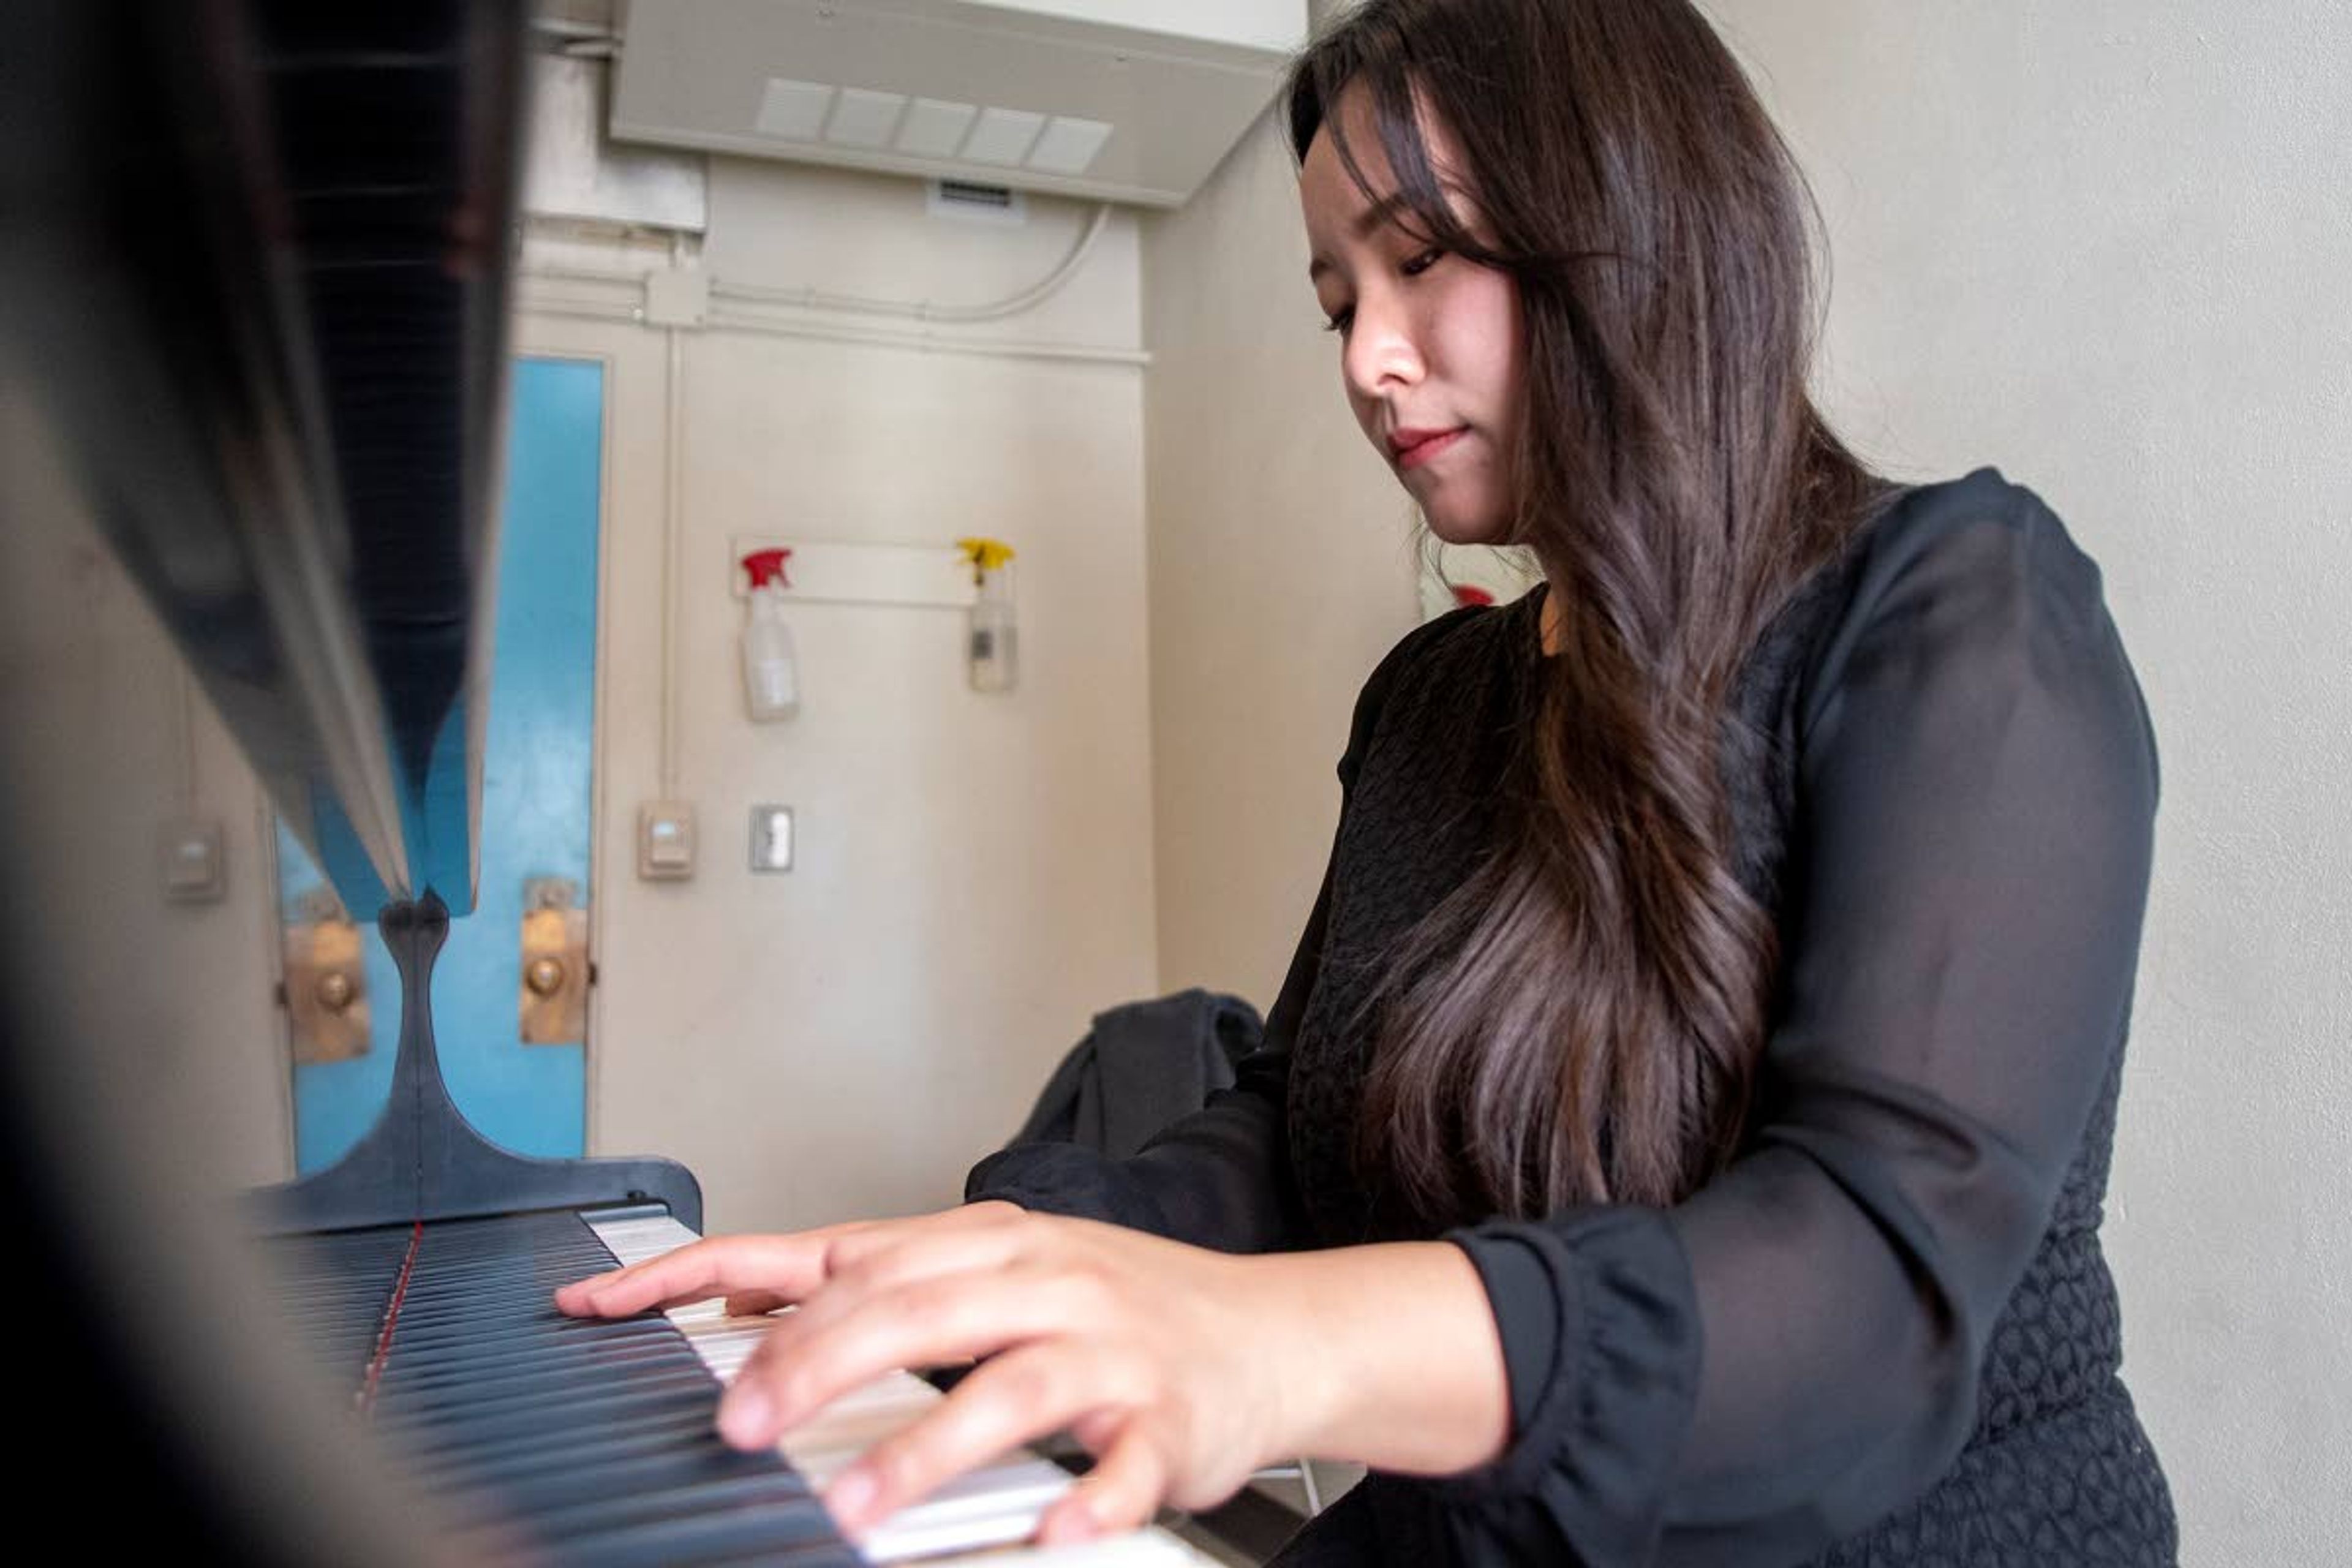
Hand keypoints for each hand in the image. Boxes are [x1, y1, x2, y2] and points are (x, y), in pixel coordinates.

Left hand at [555, 1201, 1317, 1544]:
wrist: (1275, 1332)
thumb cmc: (1123, 1308)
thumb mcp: (1002, 1272)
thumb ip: (887, 1284)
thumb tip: (753, 1304)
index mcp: (984, 1245)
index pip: (830, 1251)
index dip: (713, 1276)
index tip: (610, 1310)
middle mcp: (1039, 1282)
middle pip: (910, 1308)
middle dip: (811, 1365)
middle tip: (737, 1427)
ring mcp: (1108, 1348)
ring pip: (1007, 1385)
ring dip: (923, 1450)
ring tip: (851, 1505)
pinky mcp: (1170, 1420)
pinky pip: (1124, 1465)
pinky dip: (1086, 1501)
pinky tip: (1047, 1537)